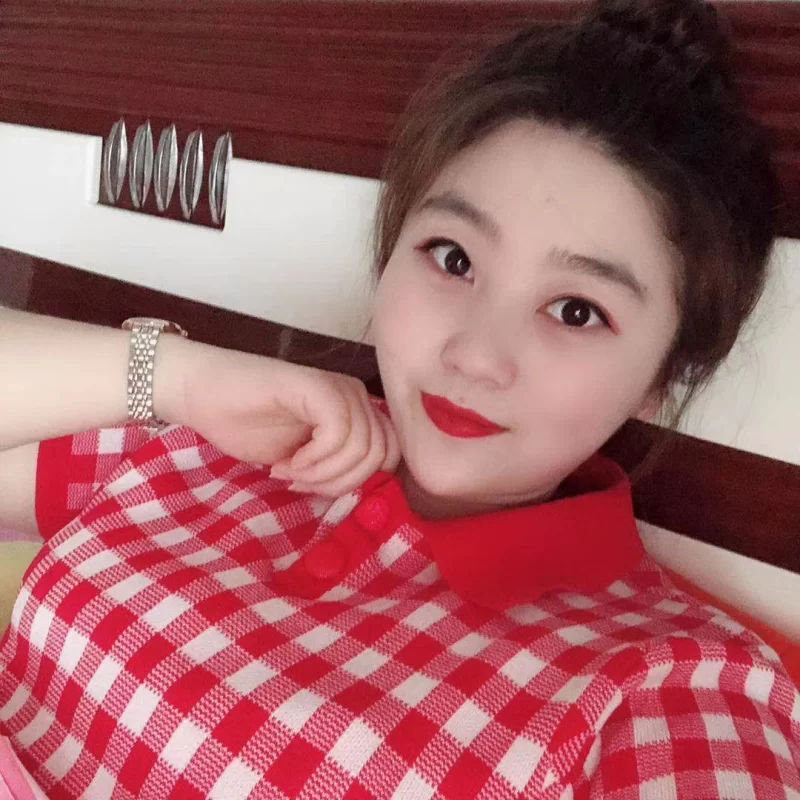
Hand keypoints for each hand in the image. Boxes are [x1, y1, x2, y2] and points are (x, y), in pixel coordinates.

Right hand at [165, 339, 400, 497]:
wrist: (202, 393)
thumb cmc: (247, 425)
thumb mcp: (303, 460)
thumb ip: (337, 467)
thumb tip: (364, 491)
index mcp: (358, 412)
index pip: (390, 456)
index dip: (354, 482)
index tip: (314, 487)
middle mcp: (356, 396)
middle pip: (381, 455)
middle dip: (339, 482)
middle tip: (299, 482)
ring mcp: (339, 388)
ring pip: (363, 448)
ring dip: (323, 474)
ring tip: (289, 471)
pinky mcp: (317, 386)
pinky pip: (339, 433)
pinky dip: (314, 459)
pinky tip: (288, 461)